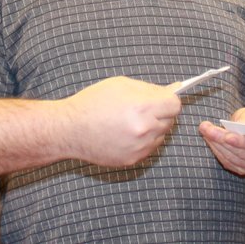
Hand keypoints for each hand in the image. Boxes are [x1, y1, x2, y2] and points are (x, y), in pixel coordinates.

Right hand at [62, 76, 180, 166]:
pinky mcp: (133, 159)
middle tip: (141, 109)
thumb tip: (173, 90)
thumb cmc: (92, 103)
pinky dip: (142, 140)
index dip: (168, 100)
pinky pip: (149, 148)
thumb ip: (149, 89)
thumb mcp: (121, 85)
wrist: (70, 130)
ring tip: (130, 121)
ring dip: (152, 128)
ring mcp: (139, 147)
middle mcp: (144, 129)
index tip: (161, 100)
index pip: (175, 105)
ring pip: (161, 135)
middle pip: (169, 120)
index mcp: (143, 107)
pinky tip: (124, 133)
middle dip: (159, 113)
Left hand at [197, 107, 244, 174]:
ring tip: (205, 132)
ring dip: (216, 146)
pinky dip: (218, 153)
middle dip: (220, 140)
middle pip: (241, 152)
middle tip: (205, 128)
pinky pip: (230, 164)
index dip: (240, 141)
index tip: (226, 136)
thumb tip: (233, 126)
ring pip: (234, 159)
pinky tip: (211, 142)